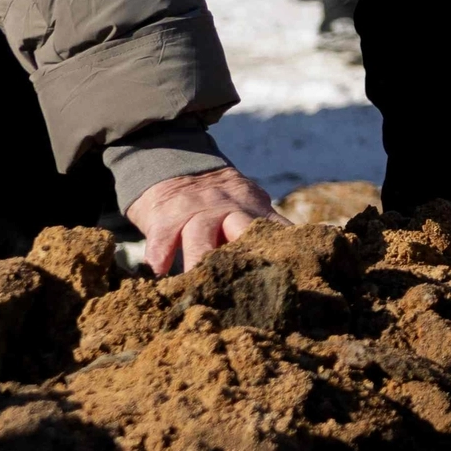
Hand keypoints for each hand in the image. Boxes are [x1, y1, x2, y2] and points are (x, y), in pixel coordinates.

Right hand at [132, 163, 275, 274]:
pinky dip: (161, 254)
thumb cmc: (216, 204)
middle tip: (248, 285)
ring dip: (200, 259)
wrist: (175, 165)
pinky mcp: (165, 216)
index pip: (277, 231)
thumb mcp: (245, 207)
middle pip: (241, 231)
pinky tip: (159, 270)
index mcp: (254, 210)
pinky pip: (163, 236)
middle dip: (245, 256)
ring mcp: (196, 211)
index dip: (285, 254)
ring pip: (201, 235)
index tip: (290, 276)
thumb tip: (283, 269)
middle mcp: (229, 209)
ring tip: (197, 284)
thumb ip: (261, 232)